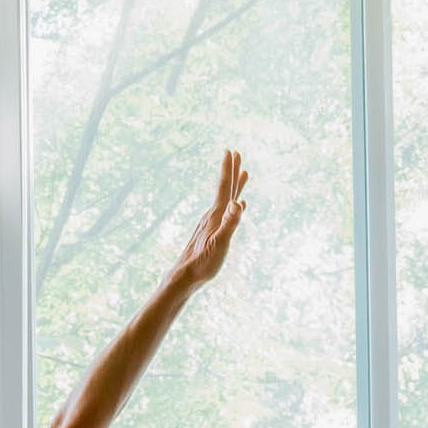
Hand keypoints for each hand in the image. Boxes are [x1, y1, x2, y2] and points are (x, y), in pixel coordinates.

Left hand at [167, 149, 247, 288]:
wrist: (186, 276)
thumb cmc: (203, 263)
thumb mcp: (220, 244)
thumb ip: (229, 224)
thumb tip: (237, 203)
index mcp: (216, 215)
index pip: (224, 188)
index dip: (228, 169)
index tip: (231, 151)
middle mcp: (213, 215)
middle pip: (225, 189)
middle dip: (232, 172)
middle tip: (236, 154)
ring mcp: (212, 223)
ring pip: (226, 199)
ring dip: (234, 186)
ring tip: (241, 175)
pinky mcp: (211, 232)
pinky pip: (225, 213)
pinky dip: (233, 206)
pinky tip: (236, 207)